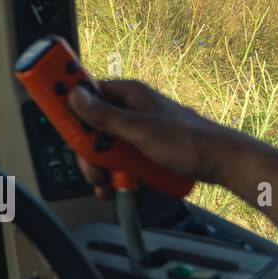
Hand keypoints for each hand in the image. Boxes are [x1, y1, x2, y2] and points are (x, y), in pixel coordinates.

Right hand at [65, 80, 246, 197]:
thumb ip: (105, 115)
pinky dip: (113, 173)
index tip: (54, 116)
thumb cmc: (191, 142)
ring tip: (107, 183)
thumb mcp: (141, 129)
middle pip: (89, 126)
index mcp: (127, 94)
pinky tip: (116, 185)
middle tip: (92, 167)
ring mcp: (134, 130)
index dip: (67, 104)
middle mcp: (128, 109)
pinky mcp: (140, 149)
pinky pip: (116, 159)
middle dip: (87, 150)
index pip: (84, 92)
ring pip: (101, 146)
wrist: (224, 165)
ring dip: (99, 167)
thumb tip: (74, 97)